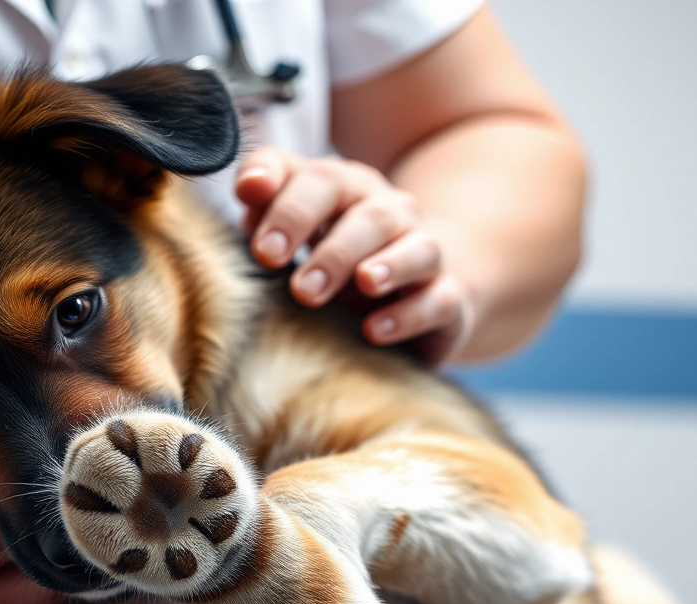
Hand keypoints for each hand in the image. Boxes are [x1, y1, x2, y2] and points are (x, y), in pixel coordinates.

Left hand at [235, 148, 474, 363]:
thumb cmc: (335, 255)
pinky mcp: (448, 298)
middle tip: (301, 288)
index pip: (320, 179)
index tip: (261, 248)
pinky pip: (438, 299)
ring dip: (388, 267)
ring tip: (362, 285)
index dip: (288, 207)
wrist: (411, 289)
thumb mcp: (296, 229)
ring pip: (417, 249)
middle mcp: (391, 213)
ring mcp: (425, 252)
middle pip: (369, 215)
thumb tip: (248, 189)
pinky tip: (375, 330)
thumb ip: (267, 204)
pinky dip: (408, 315)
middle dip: (333, 251)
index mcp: (347, 188)